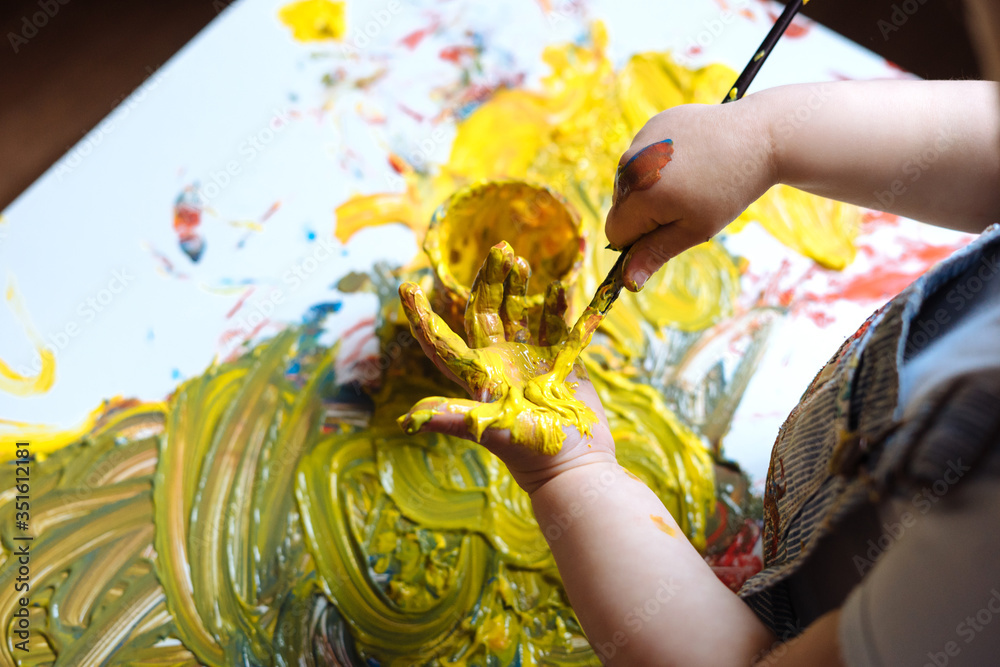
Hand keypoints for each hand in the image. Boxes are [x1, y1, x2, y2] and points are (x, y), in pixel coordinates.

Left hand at [397, 241, 615, 493]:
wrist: (575, 465)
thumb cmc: (527, 451)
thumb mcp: (487, 429)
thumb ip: (451, 417)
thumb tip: (407, 418)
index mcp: (476, 375)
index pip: (441, 341)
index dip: (423, 317)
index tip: (406, 287)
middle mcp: (500, 363)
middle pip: (488, 313)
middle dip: (490, 281)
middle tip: (498, 249)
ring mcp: (531, 361)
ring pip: (522, 313)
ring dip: (521, 287)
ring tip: (521, 260)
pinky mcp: (562, 363)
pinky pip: (558, 326)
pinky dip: (558, 307)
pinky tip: (558, 285)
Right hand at [605, 99, 775, 290]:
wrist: (760, 136)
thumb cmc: (730, 189)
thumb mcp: (694, 230)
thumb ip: (655, 253)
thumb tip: (627, 282)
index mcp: (638, 194)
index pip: (615, 233)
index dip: (640, 241)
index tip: (672, 229)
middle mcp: (629, 164)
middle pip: (621, 206)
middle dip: (646, 212)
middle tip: (688, 202)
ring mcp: (640, 139)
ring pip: (631, 181)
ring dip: (652, 187)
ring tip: (692, 177)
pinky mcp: (654, 124)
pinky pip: (644, 156)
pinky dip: (661, 161)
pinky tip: (692, 156)